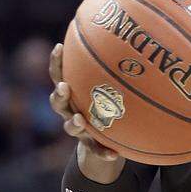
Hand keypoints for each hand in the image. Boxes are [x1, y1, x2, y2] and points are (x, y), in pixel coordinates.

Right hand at [48, 43, 124, 181]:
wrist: (101, 139)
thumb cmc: (104, 103)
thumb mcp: (106, 85)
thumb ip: (113, 66)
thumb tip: (133, 36)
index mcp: (71, 92)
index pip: (58, 74)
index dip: (56, 62)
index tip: (59, 47)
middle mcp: (70, 110)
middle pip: (57, 102)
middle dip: (59, 94)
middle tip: (64, 87)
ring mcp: (78, 128)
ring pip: (70, 127)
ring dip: (74, 123)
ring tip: (81, 121)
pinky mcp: (89, 145)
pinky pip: (95, 150)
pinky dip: (103, 152)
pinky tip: (114, 155)